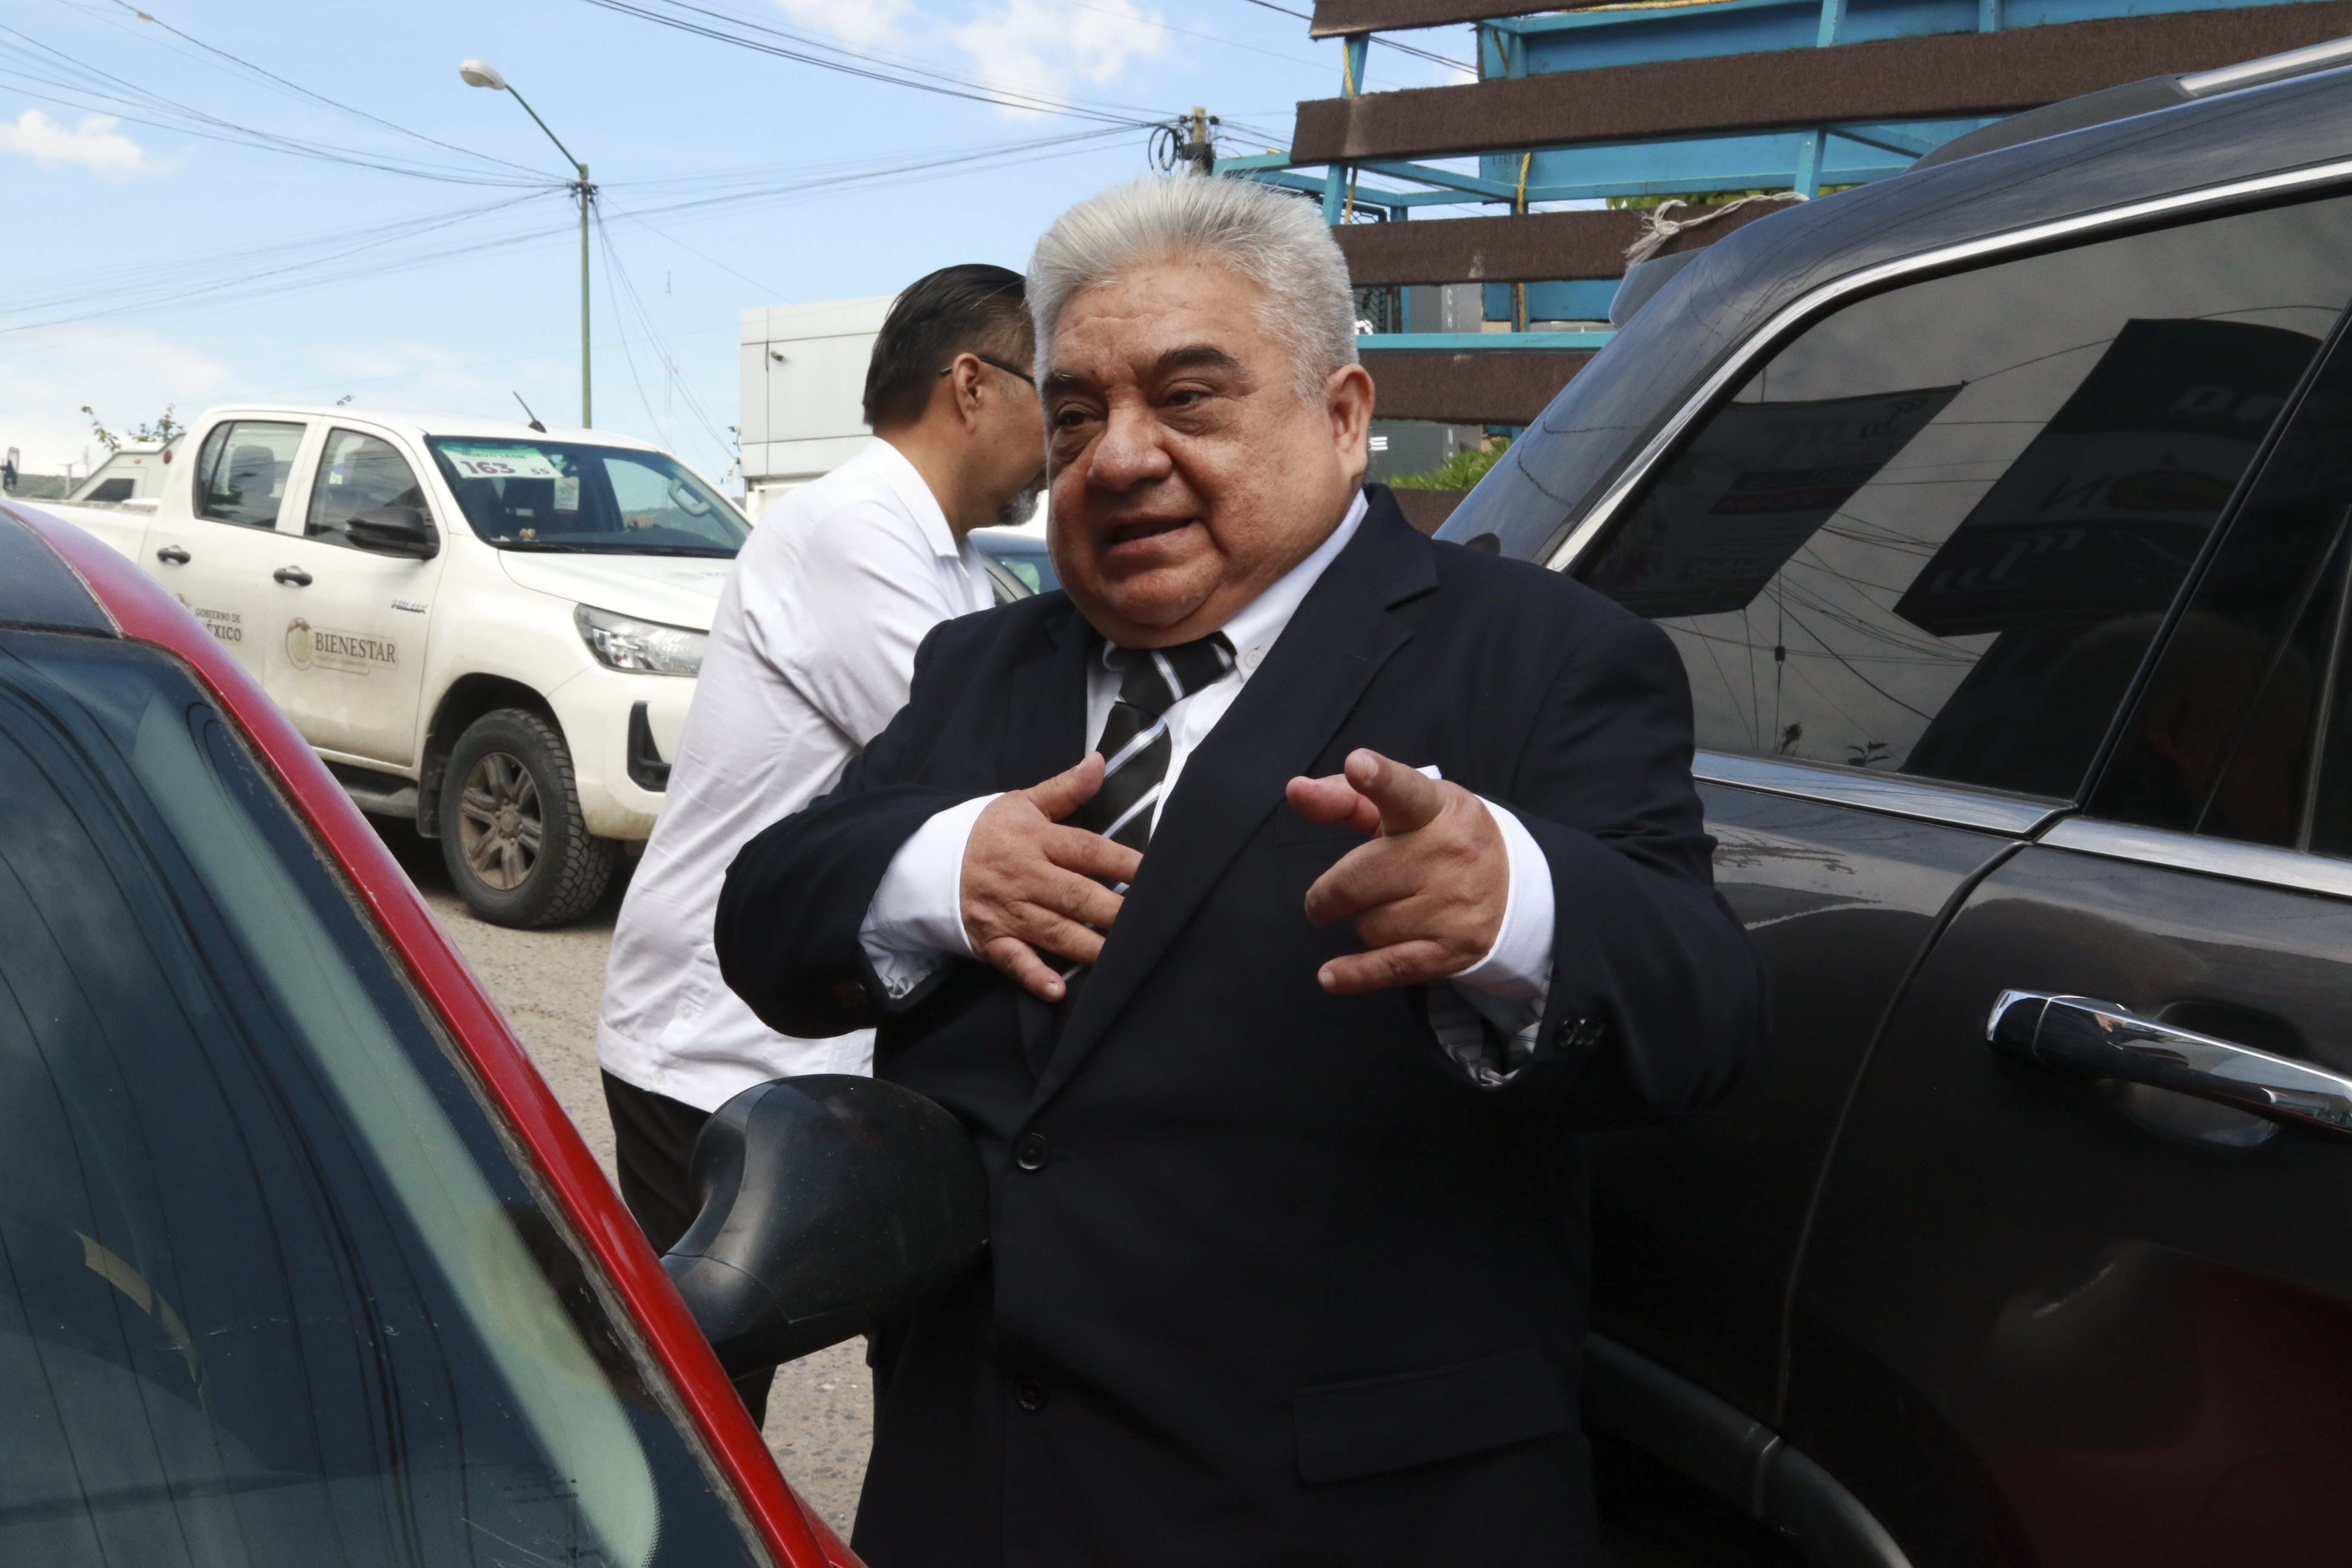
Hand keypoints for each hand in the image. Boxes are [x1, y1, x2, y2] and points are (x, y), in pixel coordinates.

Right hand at [962, 753, 1142, 1001]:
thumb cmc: (985, 832)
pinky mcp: (992, 941)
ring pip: (1055, 932)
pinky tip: (1059, 990)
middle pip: (1078, 896)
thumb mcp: (1022, 803)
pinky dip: (1036, 977)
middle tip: (1150, 924)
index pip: (1088, 850)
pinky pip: (1016, 961)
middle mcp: (1024, 877)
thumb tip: (1099, 761)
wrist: (926, 861)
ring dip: (1090, 946)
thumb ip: (1065, 788)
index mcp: (1035, 840)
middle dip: (1115, 911)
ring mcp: (1008, 911)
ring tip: (1123, 957)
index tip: (1155, 874)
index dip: (1124, 863)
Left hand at [1288, 748, 1508, 993]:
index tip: (1358, 765)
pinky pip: (1388, 966)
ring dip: (1363, 921)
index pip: (1404, 790)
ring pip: (1368, 925)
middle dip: (1329, 895)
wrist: (1516, 891)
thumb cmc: (1442, 840)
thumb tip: (1296, 790)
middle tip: (1325, 899)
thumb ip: (1345, 798)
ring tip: (1390, 908)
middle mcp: (1448, 854)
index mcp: (1435, 808)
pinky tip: (1331, 975)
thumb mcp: (1405, 810)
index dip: (1379, 778)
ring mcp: (1453, 905)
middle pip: (1356, 879)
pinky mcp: (1454, 949)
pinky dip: (1353, 974)